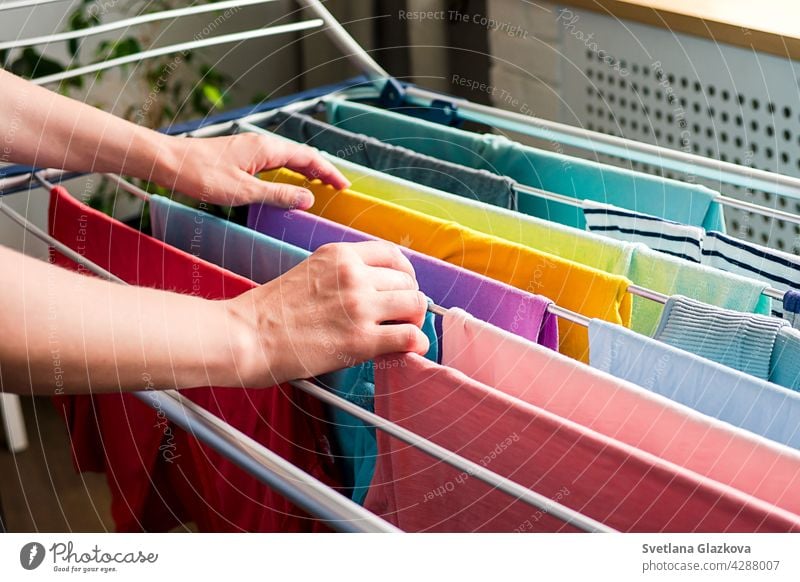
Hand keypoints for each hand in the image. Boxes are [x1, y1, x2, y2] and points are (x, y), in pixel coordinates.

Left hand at [153, 132, 349, 208]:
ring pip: (288, 157)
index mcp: (267, 149)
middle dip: (322, 170)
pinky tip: (287, 182)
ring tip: (320, 186)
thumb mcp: (243, 192)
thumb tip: (308, 199)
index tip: (344, 186)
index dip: (329, 172)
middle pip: (301, 155)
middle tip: (338, 188)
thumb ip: (278, 196)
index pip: (309, 158)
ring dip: (307, 171)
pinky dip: (290, 171)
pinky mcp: (241, 155)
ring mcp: (251, 148)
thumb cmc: (201, 175)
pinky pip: (275, 161)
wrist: (169, 161)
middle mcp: (262, 144)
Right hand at [225, 241, 430, 386]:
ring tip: (402, 332)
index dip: (405, 274)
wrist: (247, 336)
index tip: (402, 287)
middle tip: (400, 317)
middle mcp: (354, 276)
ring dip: (413, 321)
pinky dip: (417, 344)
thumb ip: (342, 274)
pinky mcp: (361, 340)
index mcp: (340, 255)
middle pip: (407, 282)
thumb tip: (373, 291)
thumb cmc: (270, 311)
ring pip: (415, 305)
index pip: (393, 255)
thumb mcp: (309, 272)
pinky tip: (410, 349)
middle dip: (408, 300)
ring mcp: (359, 307)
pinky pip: (410, 337)